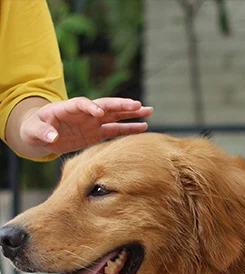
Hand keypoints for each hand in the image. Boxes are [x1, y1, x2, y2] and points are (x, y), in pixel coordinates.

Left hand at [16, 96, 152, 156]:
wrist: (40, 135)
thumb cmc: (34, 131)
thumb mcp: (33, 131)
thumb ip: (43, 132)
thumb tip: (53, 136)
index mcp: (66, 108)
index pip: (81, 103)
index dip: (90, 107)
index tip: (99, 113)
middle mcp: (82, 113)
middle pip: (104, 105)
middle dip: (120, 105)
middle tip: (137, 105)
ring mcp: (91, 122)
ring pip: (114, 115)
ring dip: (130, 113)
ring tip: (148, 111)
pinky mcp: (96, 132)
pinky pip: (115, 129)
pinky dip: (129, 128)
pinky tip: (143, 126)